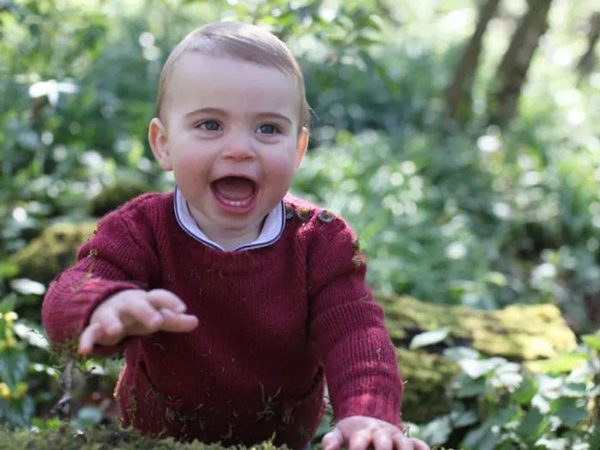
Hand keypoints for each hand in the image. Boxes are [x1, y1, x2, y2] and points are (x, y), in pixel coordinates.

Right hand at [78, 288, 198, 353]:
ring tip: (116, 332)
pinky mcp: (95, 327)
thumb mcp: (155, 315)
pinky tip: (85, 352)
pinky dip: (86, 341)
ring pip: (110, 317)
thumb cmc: (137, 314)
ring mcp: (110, 315)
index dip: (171, 302)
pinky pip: (89, 333)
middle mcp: (128, 305)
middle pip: (137, 305)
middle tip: (157, 322)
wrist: (103, 306)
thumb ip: (174, 320)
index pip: (159, 297)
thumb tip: (197, 322)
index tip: (183, 309)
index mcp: (145, 301)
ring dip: (112, 323)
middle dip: (145, 312)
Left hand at [322, 416, 429, 449]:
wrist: (369, 417)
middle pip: (384, 442)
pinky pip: (420, 445)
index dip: (357, 449)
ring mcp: (397, 437)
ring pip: (405, 444)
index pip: (359, 441)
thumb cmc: (351, 432)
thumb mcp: (339, 433)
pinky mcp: (409, 442)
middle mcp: (381, 433)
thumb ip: (331, 441)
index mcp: (363, 431)